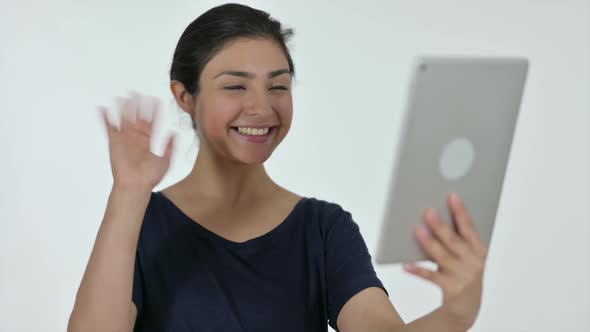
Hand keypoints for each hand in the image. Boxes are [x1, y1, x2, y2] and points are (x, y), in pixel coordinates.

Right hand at [100, 91, 175, 192]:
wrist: (136, 186)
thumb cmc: (150, 177)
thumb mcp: (166, 161)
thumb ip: (170, 147)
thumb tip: (175, 133)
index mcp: (149, 139)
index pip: (152, 121)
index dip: (154, 110)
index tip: (156, 100)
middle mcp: (136, 137)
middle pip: (137, 116)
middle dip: (137, 105)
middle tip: (137, 92)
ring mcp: (125, 138)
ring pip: (123, 119)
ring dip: (122, 108)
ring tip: (122, 97)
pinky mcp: (114, 142)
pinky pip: (108, 128)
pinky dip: (104, 118)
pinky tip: (102, 109)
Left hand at [403, 193, 487, 329]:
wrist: (467, 308)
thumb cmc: (464, 272)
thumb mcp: (467, 255)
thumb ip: (456, 238)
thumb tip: (433, 215)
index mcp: (479, 250)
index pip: (469, 228)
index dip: (461, 212)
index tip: (452, 196)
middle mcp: (473, 263)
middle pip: (454, 241)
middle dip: (441, 226)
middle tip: (428, 211)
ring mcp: (463, 276)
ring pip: (442, 257)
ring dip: (429, 243)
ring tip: (417, 231)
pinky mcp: (451, 289)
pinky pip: (431, 277)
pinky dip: (418, 271)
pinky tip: (406, 265)